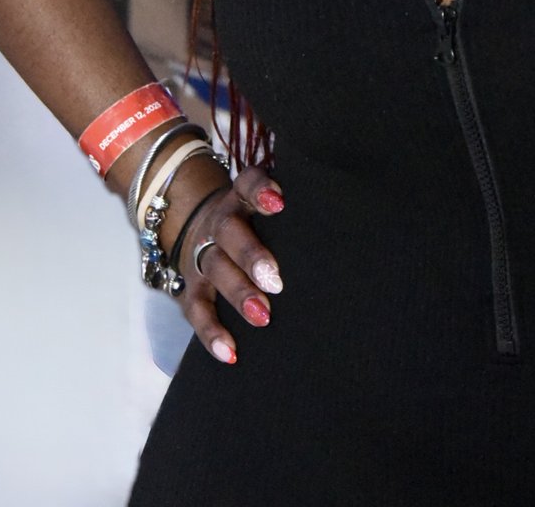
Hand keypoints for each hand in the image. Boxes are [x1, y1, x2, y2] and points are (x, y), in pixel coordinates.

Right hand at [172, 164, 284, 364]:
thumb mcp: (265, 207)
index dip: (260, 190)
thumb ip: (294, 212)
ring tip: (262, 316)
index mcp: (241, 198)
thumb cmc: (254, 223)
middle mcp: (219, 222)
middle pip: (229, 231)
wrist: (200, 228)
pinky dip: (211, 331)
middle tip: (276, 280)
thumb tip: (344, 224)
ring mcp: (202, 254)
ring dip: (238, 293)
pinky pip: (196, 309)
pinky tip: (229, 352)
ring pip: (215, 268)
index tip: (279, 203)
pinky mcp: (191, 287)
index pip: (247, 184)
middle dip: (251, 255)